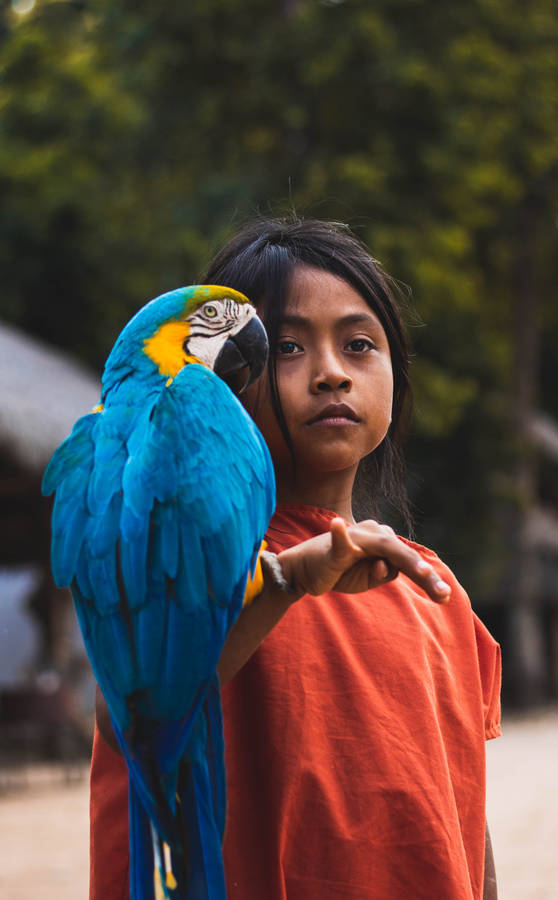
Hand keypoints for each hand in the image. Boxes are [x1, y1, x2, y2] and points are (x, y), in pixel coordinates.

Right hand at [278, 518, 450, 603]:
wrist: (304, 571)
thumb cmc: (339, 572)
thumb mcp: (367, 579)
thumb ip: (384, 573)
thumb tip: (387, 567)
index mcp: (384, 542)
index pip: (410, 560)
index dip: (428, 578)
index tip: (445, 597)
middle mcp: (374, 534)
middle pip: (404, 554)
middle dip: (424, 575)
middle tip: (443, 594)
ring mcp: (356, 538)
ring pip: (386, 548)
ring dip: (406, 561)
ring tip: (424, 574)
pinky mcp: (335, 547)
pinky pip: (340, 541)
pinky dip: (340, 534)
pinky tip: (337, 525)